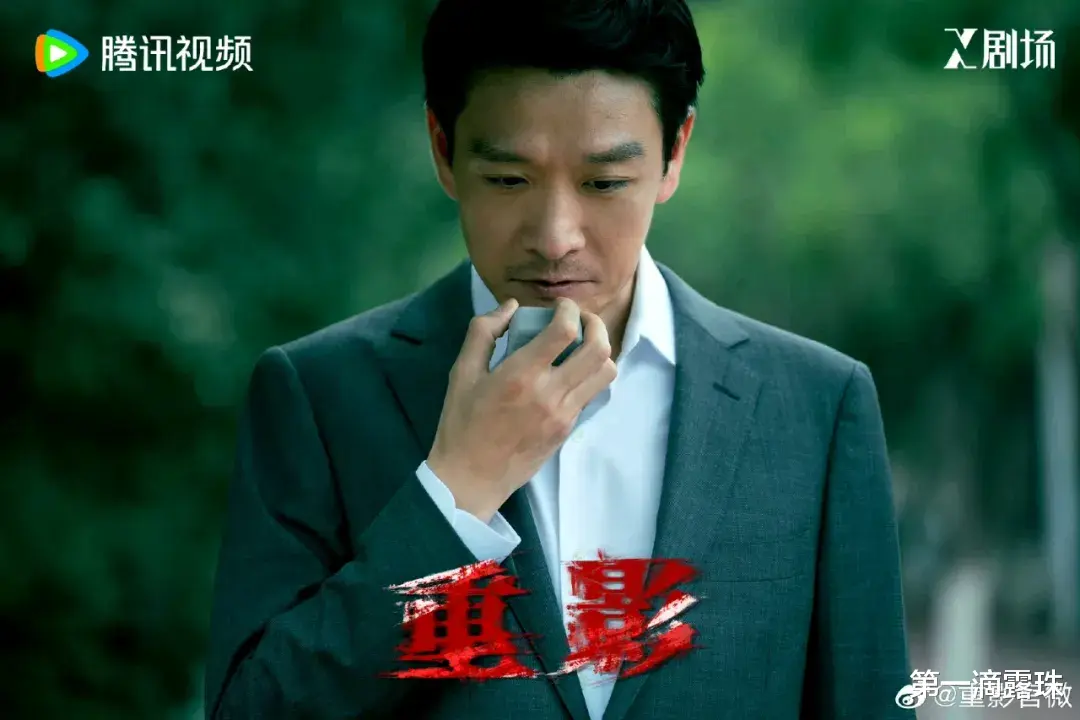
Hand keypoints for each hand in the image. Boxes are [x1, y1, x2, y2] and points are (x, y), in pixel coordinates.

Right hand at [427, 297, 616, 521]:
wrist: (471, 478)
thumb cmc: (461, 423)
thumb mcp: (461, 373)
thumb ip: (483, 332)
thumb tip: (511, 306)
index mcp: (521, 375)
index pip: (566, 331)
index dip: (570, 309)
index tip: (559, 306)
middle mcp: (550, 393)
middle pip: (599, 349)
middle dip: (595, 325)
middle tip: (580, 320)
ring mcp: (564, 414)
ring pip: (605, 373)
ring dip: (600, 351)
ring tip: (582, 346)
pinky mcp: (568, 429)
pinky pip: (592, 394)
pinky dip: (590, 375)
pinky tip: (570, 372)